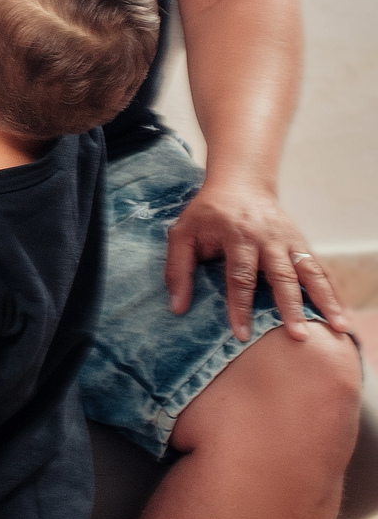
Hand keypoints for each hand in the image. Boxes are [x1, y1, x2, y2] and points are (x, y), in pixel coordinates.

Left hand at [164, 179, 351, 343]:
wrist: (240, 183)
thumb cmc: (208, 213)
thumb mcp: (183, 233)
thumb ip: (178, 269)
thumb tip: (177, 307)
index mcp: (236, 234)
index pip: (239, 275)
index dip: (240, 306)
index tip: (242, 334)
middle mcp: (267, 238)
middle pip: (281, 275)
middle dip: (290, 306)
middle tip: (298, 336)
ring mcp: (288, 240)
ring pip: (310, 271)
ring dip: (324, 299)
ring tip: (338, 327)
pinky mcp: (301, 243)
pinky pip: (320, 268)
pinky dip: (333, 291)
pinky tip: (341, 313)